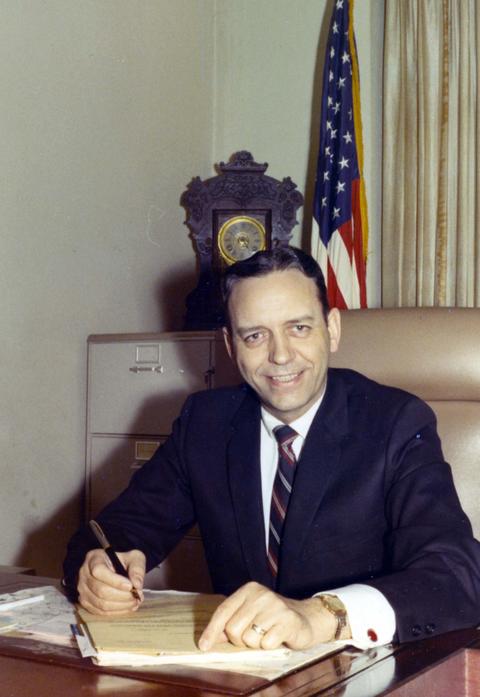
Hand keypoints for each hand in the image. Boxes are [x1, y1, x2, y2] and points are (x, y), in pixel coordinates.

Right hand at [77, 548, 145, 614]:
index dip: (115, 581)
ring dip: (120, 606)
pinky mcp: (85, 601)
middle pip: (100, 590)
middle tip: (136, 597)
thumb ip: (137, 569)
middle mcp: (84, 573)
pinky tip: (127, 607)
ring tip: (134, 602)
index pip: (99, 571)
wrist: (116, 567)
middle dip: (121, 596)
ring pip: (100, 603)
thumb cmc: (124, 561)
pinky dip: (115, 612)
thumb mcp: (134, 558)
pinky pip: (99, 611)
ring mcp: (82, 589)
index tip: (130, 586)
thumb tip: (137, 585)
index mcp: (94, 558)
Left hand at [198, 581, 342, 650]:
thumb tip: (209, 638)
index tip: (203, 646)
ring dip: (256, 644)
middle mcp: (261, 594)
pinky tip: (277, 637)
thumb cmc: (272, 619)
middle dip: (240, 640)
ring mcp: (275, 606)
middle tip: (254, 635)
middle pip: (233, 629)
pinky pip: (266, 644)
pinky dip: (269, 646)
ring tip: (266, 635)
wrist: (306, 618)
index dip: (212, 631)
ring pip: (248, 639)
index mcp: (249, 590)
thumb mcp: (250, 615)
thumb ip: (230, 623)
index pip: (223, 611)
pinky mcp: (287, 620)